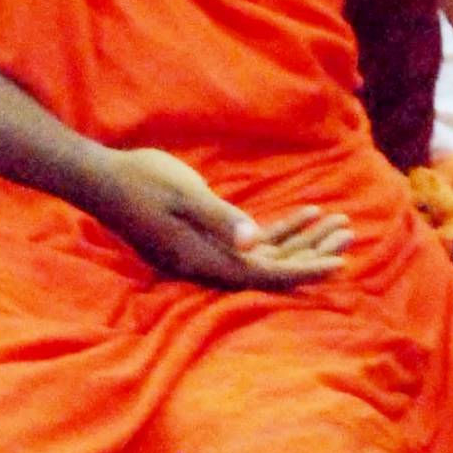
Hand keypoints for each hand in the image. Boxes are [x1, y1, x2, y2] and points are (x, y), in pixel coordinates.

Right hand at [88, 148, 350, 291]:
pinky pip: (249, 241)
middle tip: (349, 235)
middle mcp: (207, 264)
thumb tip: (255, 243)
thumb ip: (220, 219)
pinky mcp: (203, 239)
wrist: (102, 179)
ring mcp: (205, 254)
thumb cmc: (141, 182)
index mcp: (204, 260)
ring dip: (301, 240)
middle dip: (312, 253)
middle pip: (272, 268)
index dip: (305, 270)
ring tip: (339, 223)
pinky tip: (307, 213)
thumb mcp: (184, 195)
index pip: (266, 273)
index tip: (340, 264)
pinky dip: (279, 229)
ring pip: (265, 255)